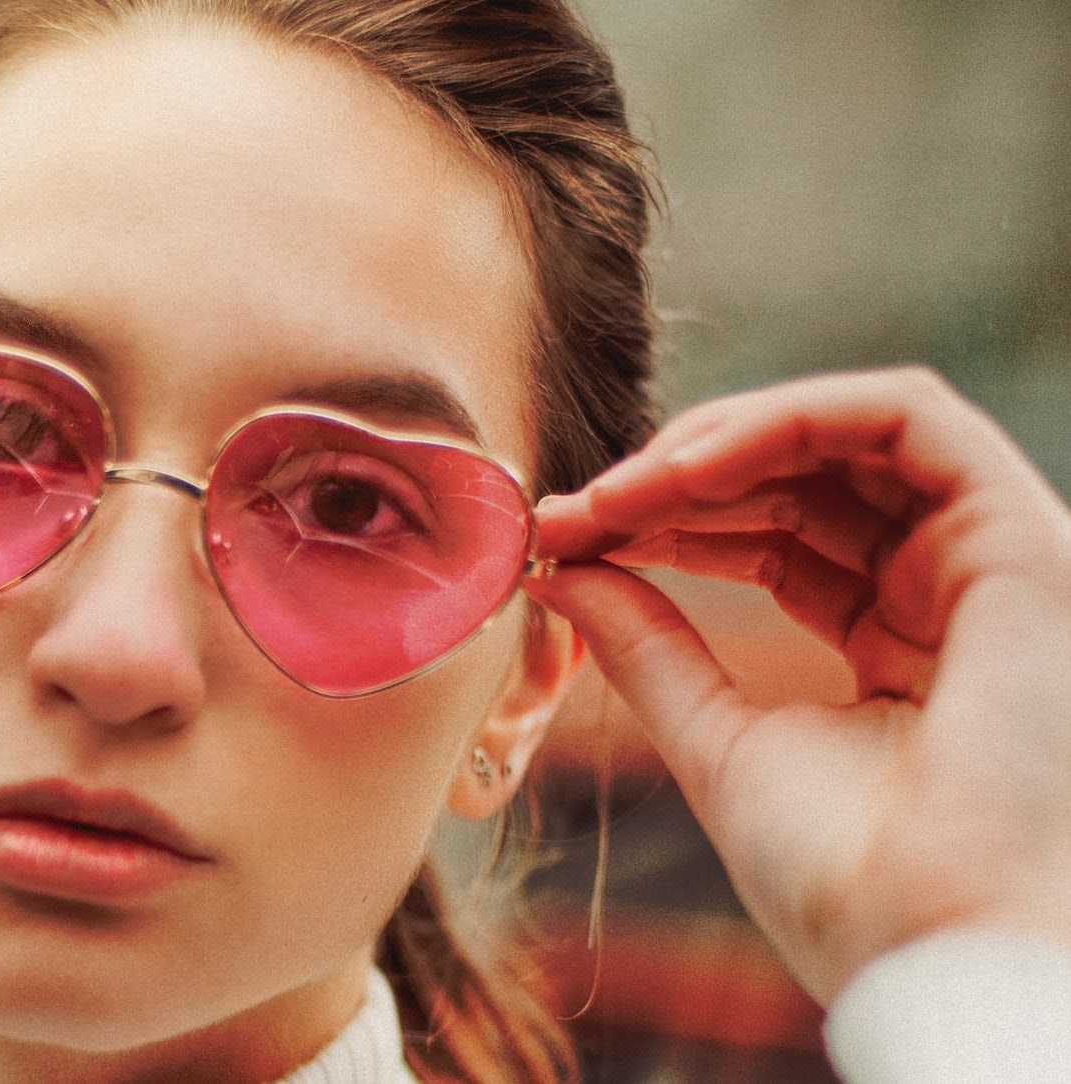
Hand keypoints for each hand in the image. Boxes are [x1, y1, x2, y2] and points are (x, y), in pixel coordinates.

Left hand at [526, 367, 1070, 1002]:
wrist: (927, 944)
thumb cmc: (842, 879)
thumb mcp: (717, 738)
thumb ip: (649, 645)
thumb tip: (562, 567)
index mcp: (899, 649)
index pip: (774, 539)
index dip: (665, 522)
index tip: (563, 540)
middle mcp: (954, 594)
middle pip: (803, 480)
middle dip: (672, 480)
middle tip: (572, 513)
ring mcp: (994, 561)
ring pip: (849, 432)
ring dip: (715, 443)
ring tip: (617, 493)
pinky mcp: (1021, 537)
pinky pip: (906, 418)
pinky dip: (790, 418)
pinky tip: (686, 469)